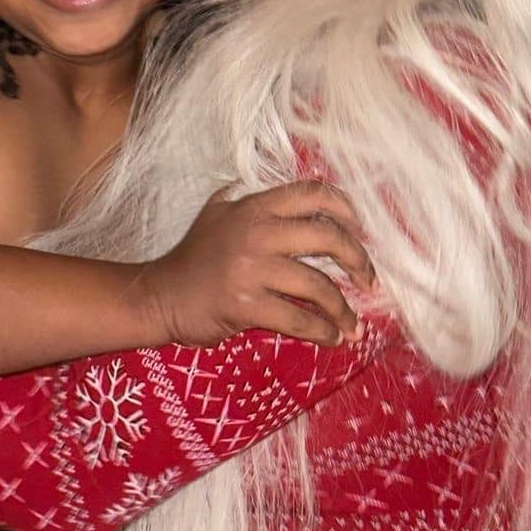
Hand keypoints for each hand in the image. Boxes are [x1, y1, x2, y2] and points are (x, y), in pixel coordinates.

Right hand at [139, 181, 373, 349]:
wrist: (161, 295)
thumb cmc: (194, 256)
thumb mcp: (217, 212)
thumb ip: (248, 198)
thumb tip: (283, 192)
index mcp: (255, 206)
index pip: (312, 193)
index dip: (345, 208)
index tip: (361, 231)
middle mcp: (256, 231)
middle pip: (326, 236)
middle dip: (358, 259)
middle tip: (369, 280)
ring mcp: (251, 268)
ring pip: (318, 285)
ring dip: (343, 308)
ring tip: (352, 324)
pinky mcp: (245, 304)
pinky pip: (298, 319)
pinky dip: (322, 331)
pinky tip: (332, 338)